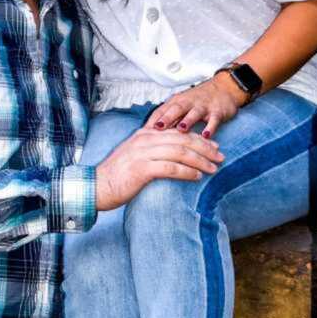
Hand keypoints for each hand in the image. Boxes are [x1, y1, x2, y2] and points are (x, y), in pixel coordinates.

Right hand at [95, 127, 223, 211]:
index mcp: (145, 134)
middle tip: (220, 156)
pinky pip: (171, 168)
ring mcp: (144, 153)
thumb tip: (172, 154)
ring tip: (213, 168)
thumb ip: (152, 150)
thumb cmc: (117, 174)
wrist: (96, 186)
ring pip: (180, 152)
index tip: (214, 145)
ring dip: (200, 160)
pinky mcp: (142, 168)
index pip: (178, 132)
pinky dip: (186, 172)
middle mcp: (146, 139)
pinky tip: (197, 177)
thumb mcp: (135, 155)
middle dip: (205, 147)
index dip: (199, 137)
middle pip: (183, 139)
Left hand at [151, 75, 245, 137]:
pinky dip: (210, 127)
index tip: (143, 133)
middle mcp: (189, 102)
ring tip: (181, 129)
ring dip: (188, 120)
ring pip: (194, 113)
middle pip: (176, 109)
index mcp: (177, 102)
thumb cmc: (198, 100)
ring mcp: (203, 106)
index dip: (152, 121)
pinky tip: (206, 136)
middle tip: (158, 128)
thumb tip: (149, 135)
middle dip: (167, 118)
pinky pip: (214, 120)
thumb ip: (168, 119)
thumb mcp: (181, 106)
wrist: (224, 88)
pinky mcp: (217, 111)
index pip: (162, 110)